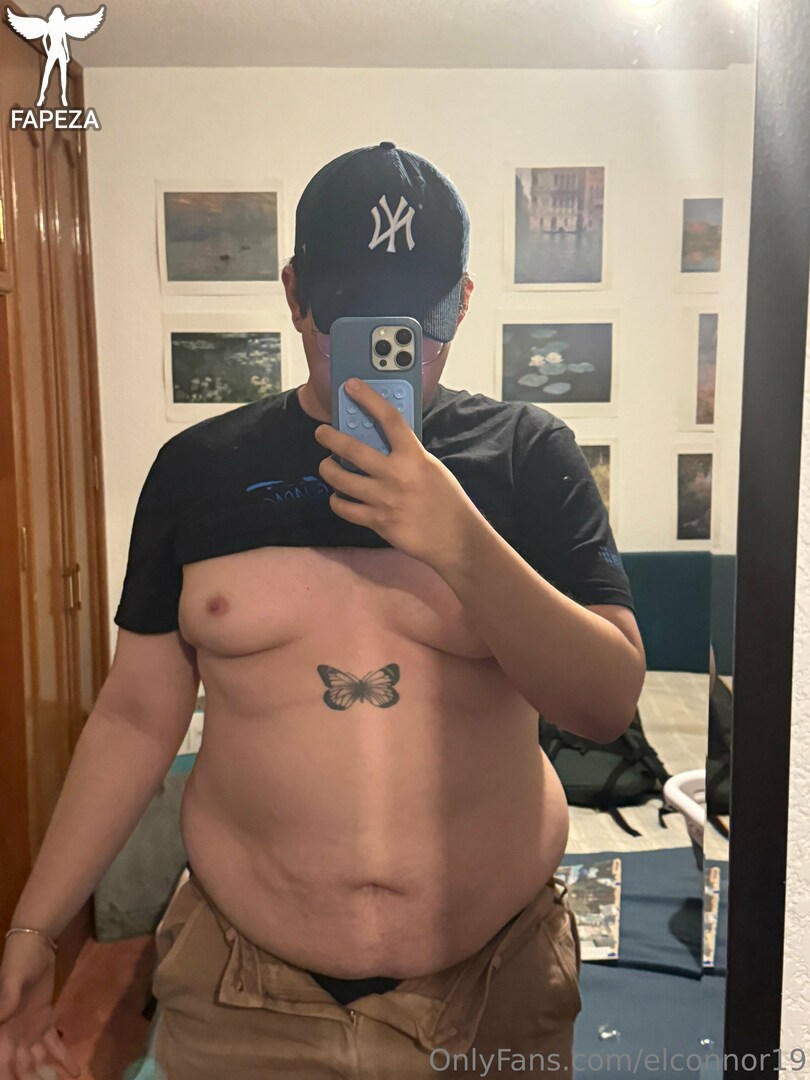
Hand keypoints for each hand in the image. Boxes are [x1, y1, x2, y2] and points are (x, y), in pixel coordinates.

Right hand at [0, 937, 80, 1078]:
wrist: (35, 944)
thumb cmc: (19, 961)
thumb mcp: (12, 979)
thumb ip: (6, 1000)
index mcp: (0, 1029)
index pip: (2, 1063)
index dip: (8, 1077)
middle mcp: (11, 1036)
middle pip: (18, 1068)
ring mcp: (28, 1031)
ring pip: (36, 1062)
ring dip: (45, 1076)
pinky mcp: (44, 1021)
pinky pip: (52, 1045)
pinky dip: (62, 1059)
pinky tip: (74, 1072)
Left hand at [314, 379, 482, 572]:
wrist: (455, 537)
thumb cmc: (446, 500)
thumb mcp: (431, 468)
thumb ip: (407, 455)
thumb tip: (381, 442)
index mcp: (414, 457)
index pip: (389, 419)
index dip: (368, 399)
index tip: (352, 386)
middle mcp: (397, 475)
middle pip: (352, 449)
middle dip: (330, 437)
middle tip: (322, 433)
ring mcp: (384, 500)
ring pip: (341, 480)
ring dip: (328, 470)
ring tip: (327, 466)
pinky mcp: (378, 522)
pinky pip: (345, 508)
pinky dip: (338, 501)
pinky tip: (339, 497)